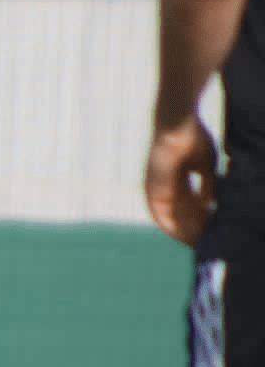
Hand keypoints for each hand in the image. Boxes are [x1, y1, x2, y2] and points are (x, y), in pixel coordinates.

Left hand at [146, 119, 218, 245]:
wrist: (178, 122)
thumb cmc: (193, 139)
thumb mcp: (205, 166)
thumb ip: (206, 184)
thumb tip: (212, 204)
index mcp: (175, 182)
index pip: (186, 207)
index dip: (198, 220)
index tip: (210, 232)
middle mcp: (163, 187)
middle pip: (177, 215)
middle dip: (191, 229)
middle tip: (205, 244)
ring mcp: (156, 186)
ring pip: (168, 216)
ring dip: (182, 230)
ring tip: (196, 243)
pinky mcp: (153, 185)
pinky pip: (160, 211)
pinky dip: (171, 223)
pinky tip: (182, 233)